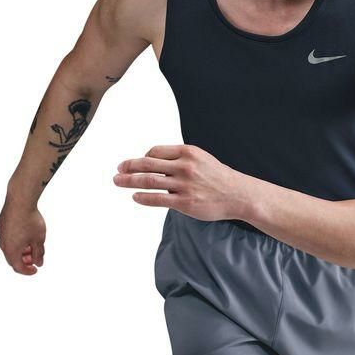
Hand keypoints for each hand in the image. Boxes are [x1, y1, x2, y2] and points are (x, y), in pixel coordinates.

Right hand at [0, 195, 45, 274]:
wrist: (20, 201)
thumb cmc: (30, 220)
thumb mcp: (39, 239)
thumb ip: (39, 253)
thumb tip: (39, 262)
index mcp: (11, 251)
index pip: (18, 267)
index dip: (27, 271)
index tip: (35, 269)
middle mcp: (3, 244)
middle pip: (12, 258)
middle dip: (24, 260)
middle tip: (34, 257)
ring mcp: (1, 234)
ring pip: (9, 247)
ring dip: (20, 250)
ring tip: (31, 245)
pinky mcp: (1, 224)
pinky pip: (8, 236)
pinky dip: (16, 240)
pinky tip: (25, 233)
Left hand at [112, 144, 247, 221]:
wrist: (237, 194)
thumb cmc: (218, 177)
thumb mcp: (200, 158)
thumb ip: (179, 158)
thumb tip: (155, 162)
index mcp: (187, 152)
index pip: (155, 151)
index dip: (142, 157)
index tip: (134, 164)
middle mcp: (184, 166)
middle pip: (148, 164)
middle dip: (128, 167)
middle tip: (118, 170)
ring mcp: (184, 185)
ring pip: (149, 181)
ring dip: (129, 181)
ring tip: (118, 182)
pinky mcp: (184, 202)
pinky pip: (158, 199)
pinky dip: (143, 197)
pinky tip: (135, 196)